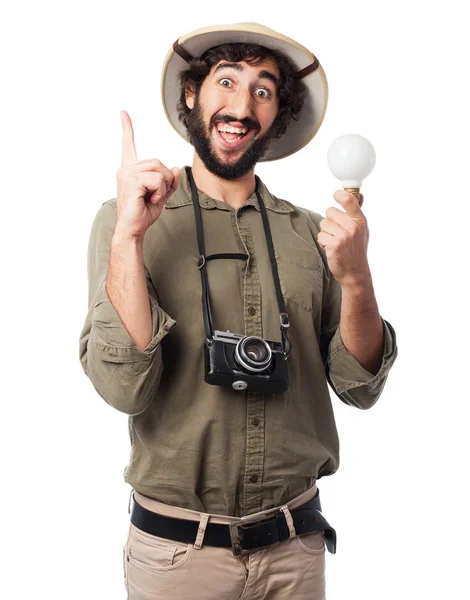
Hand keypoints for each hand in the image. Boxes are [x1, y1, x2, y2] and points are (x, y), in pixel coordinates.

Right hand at [115, 110, 179, 238]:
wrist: (133, 229)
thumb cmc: (143, 213)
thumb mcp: (161, 196)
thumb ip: (169, 182)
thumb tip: (176, 168)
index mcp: (130, 170)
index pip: (128, 145)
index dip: (127, 128)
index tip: (123, 113)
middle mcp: (126, 169)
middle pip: (158, 162)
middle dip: (165, 180)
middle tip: (157, 195)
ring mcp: (126, 174)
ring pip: (160, 170)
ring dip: (163, 187)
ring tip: (152, 198)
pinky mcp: (132, 182)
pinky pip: (157, 180)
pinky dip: (160, 192)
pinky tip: (150, 200)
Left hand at [317, 191, 370, 287]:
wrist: (355, 272)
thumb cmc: (356, 250)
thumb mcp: (362, 230)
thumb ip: (357, 212)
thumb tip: (360, 195)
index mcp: (360, 220)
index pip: (349, 200)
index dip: (339, 194)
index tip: (336, 195)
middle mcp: (353, 227)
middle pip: (329, 211)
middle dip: (330, 221)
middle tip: (337, 232)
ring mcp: (344, 236)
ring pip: (323, 224)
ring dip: (326, 233)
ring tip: (335, 241)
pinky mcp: (334, 245)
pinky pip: (320, 236)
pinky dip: (323, 242)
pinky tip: (331, 248)